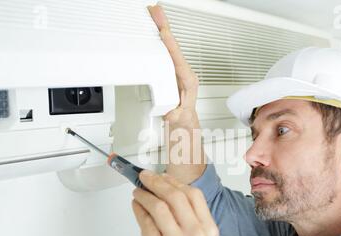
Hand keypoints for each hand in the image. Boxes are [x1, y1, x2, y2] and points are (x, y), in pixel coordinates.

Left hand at [132, 170, 218, 235]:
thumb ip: (188, 219)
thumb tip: (168, 192)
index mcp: (208, 231)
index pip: (194, 195)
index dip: (175, 181)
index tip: (164, 175)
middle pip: (175, 196)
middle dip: (156, 182)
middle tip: (145, 177)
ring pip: (157, 206)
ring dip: (144, 194)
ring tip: (138, 192)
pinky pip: (144, 222)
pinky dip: (137, 209)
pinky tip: (136, 206)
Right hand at [148, 5, 199, 129]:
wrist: (183, 119)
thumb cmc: (182, 116)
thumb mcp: (178, 117)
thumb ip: (175, 115)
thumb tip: (170, 111)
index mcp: (187, 79)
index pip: (176, 57)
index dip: (170, 44)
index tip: (163, 32)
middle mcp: (183, 70)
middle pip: (172, 44)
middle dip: (164, 26)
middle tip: (155, 11)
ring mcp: (176, 68)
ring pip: (168, 44)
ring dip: (161, 27)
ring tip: (153, 13)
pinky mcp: (170, 68)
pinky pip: (164, 49)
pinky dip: (158, 36)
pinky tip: (153, 27)